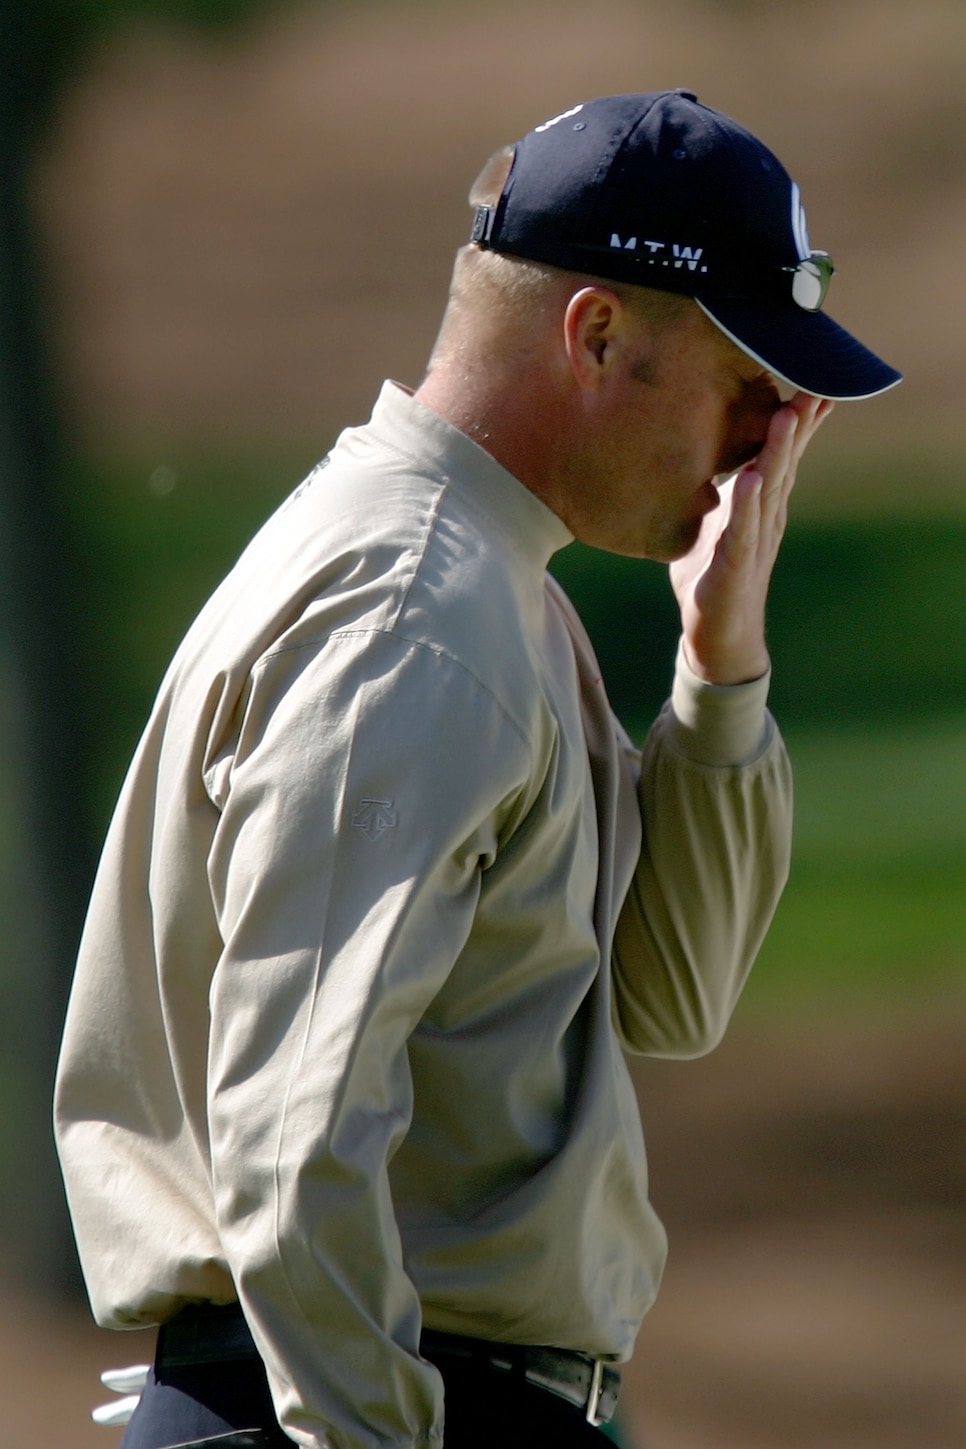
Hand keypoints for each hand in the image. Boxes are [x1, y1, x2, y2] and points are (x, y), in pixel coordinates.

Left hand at [670, 392, 833, 684]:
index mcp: (761, 508)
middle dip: (797, 425)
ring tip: (785, 417)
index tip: (812, 384)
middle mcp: (765, 521)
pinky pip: (741, 532)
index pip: (782, 457)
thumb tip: (698, 452)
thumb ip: (715, 490)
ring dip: (778, 453)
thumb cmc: (714, 577)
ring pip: (769, 491)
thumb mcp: (714, 523)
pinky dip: (746, 506)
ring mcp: (753, 544)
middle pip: (784, 464)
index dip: (797, 423)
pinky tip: (751, 480)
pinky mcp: (734, 568)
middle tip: (812, 386)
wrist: (717, 636)